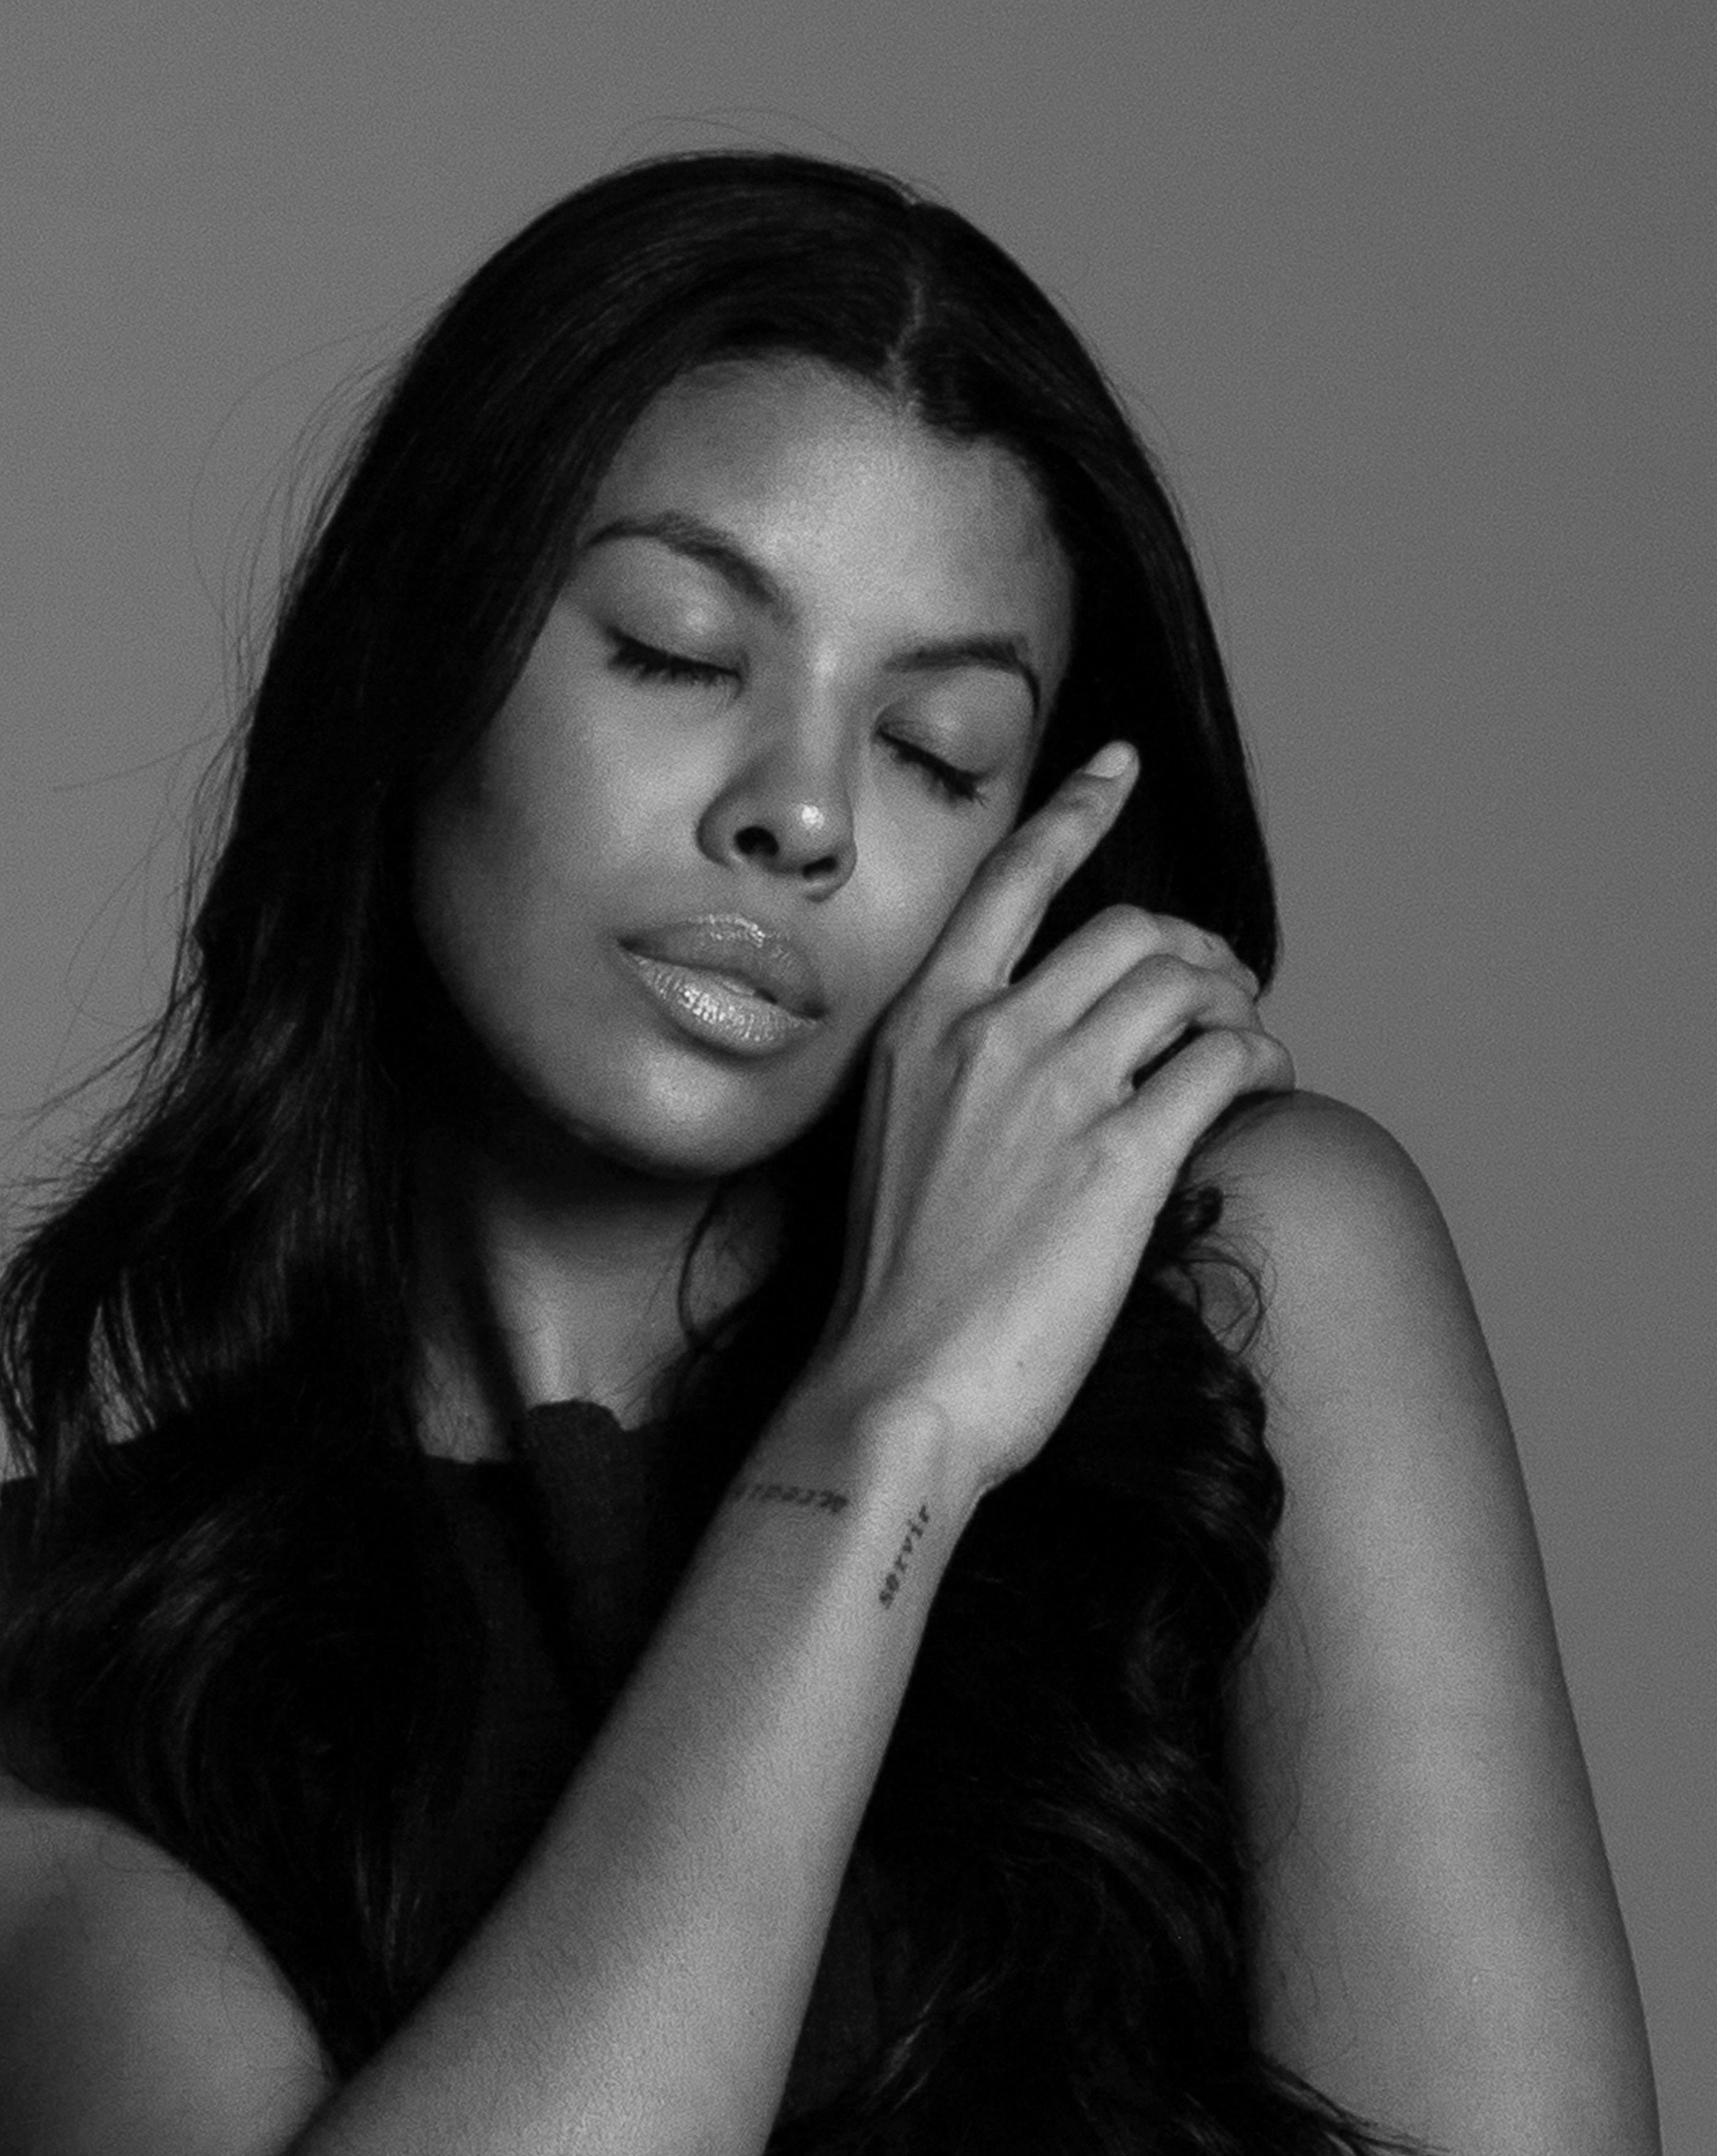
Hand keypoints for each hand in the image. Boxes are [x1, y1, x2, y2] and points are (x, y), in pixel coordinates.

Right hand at [809, 743, 1290, 1498]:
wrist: (890, 1393)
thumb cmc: (893, 1296)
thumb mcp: (897, 1147)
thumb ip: (958, 1084)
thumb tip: (1045, 1065)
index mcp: (922, 1027)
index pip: (1010, 883)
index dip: (1076, 811)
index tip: (1120, 762)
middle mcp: (989, 1037)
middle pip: (1130, 931)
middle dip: (1194, 948)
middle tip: (1218, 992)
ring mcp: (1057, 1093)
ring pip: (1187, 984)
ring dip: (1236, 1003)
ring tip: (1245, 1046)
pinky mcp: (1122, 1160)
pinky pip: (1224, 1063)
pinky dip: (1262, 1063)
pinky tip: (1265, 1089)